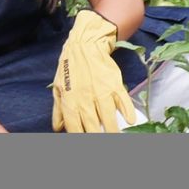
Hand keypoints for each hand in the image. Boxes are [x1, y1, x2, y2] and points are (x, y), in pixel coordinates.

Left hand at [51, 10, 135, 132]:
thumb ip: (59, 110)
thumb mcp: (58, 87)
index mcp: (71, 101)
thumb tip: (58, 128)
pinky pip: (122, 100)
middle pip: (92, 126)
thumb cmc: (70, 66)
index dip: (80, 138)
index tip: (85, 145)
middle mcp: (86, 99)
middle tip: (102, 143)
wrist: (86, 44)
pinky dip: (127, 111)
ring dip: (113, 129)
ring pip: (108, 116)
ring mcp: (102, 91)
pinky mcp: (114, 82)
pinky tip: (130, 121)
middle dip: (97, 137)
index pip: (75, 127)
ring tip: (117, 137)